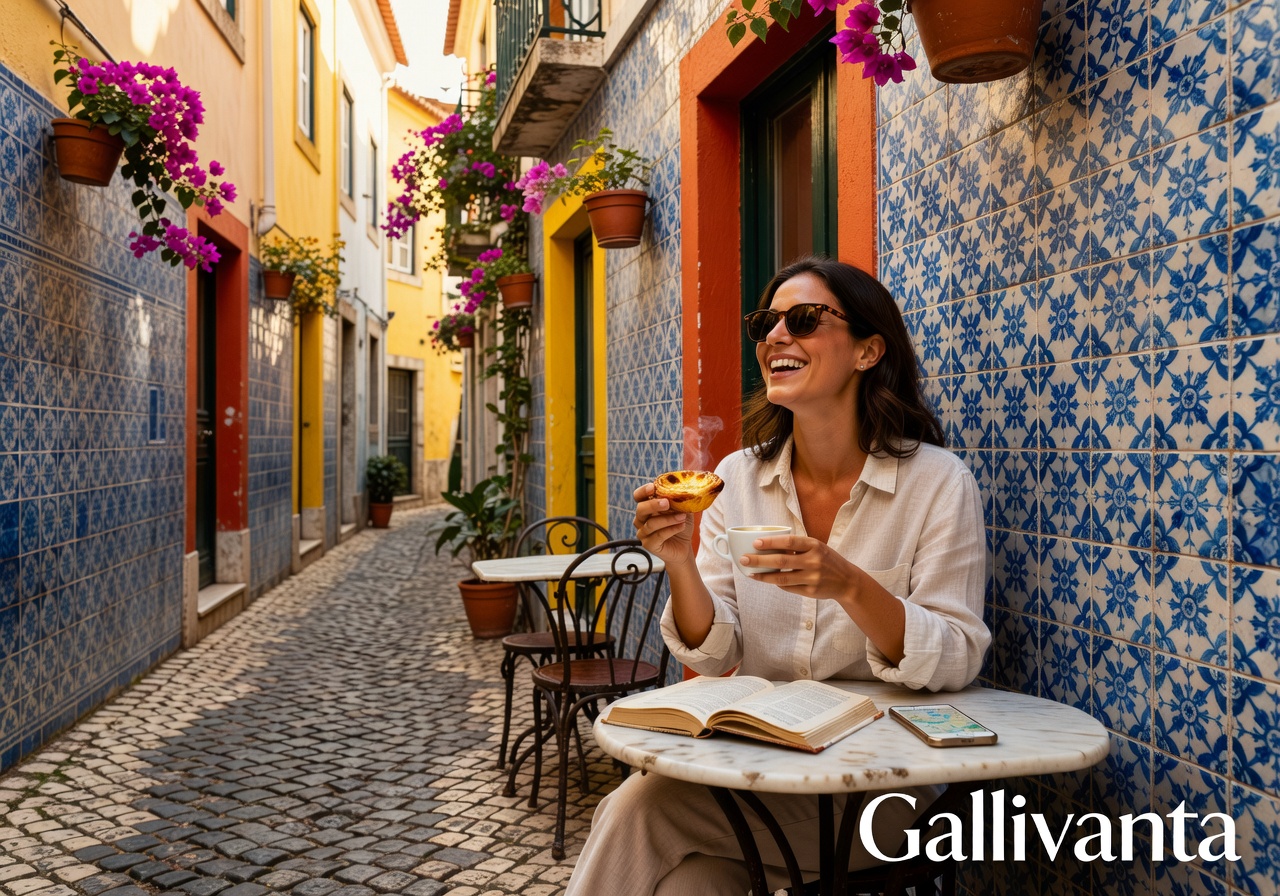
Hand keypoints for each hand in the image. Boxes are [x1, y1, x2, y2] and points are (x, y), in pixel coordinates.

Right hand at [632, 482, 692, 563]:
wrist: (684, 546)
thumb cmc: (680, 525)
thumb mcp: (682, 509)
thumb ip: (679, 500)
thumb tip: (681, 490)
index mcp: (647, 507)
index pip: (638, 496)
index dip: (643, 491)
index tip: (652, 487)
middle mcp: (642, 519)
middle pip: (640, 509)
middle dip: (653, 505)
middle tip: (667, 503)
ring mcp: (643, 533)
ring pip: (651, 524)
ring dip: (668, 519)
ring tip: (682, 517)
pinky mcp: (649, 545)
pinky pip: (658, 536)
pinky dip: (671, 530)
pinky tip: (681, 526)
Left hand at [739, 534, 860, 602]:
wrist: (847, 581)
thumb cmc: (827, 560)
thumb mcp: (817, 547)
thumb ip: (797, 546)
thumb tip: (768, 545)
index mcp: (815, 545)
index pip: (789, 542)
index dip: (771, 542)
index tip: (755, 543)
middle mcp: (814, 561)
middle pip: (781, 561)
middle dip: (759, 560)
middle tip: (743, 559)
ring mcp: (813, 578)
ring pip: (782, 578)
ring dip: (763, 576)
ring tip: (750, 573)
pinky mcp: (811, 592)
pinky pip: (788, 587)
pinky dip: (777, 584)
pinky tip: (768, 580)